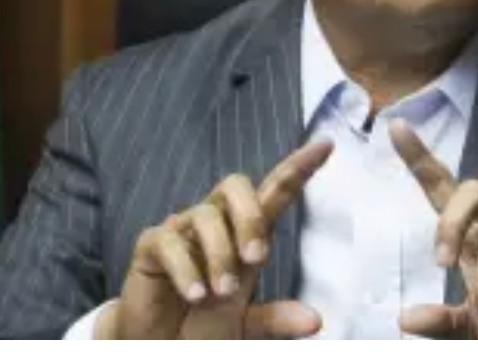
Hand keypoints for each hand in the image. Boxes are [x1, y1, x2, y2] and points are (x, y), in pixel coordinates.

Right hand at [96, 139, 333, 338]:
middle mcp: (216, 224)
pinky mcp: (151, 247)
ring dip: (219, 254)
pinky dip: (185, 269)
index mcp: (245, 235)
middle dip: (249, 216)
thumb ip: (275, 318)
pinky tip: (195, 294)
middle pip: (235, 186)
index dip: (298, 167)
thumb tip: (315, 321)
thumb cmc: (203, 326)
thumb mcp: (245, 325)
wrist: (159, 346)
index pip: (275, 191)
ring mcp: (183, 232)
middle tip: (255, 258)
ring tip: (222, 291)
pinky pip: (167, 241)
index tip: (326, 145)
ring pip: (205, 215)